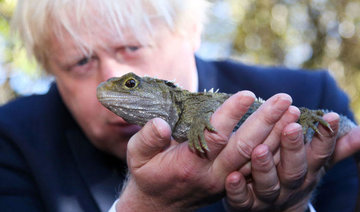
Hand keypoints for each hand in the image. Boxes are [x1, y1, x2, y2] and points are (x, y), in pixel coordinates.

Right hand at [115, 91, 293, 210]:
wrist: (160, 206)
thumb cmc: (148, 174)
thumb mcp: (137, 156)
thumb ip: (147, 139)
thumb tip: (161, 123)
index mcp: (189, 164)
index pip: (215, 137)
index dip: (231, 115)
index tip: (248, 94)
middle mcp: (212, 173)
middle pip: (244, 146)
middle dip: (266, 121)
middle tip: (284, 99)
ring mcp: (226, 179)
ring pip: (256, 157)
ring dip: (276, 134)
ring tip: (292, 111)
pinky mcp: (232, 181)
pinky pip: (258, 165)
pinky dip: (274, 149)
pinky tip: (285, 132)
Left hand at [224, 112, 340, 211]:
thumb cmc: (292, 176)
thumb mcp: (314, 164)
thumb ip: (333, 148)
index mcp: (306, 172)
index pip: (319, 154)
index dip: (325, 137)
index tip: (331, 117)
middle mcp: (289, 185)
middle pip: (294, 169)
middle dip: (293, 148)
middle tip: (291, 127)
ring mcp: (267, 197)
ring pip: (268, 185)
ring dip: (264, 168)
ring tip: (259, 150)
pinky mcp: (244, 206)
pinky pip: (241, 200)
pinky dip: (237, 190)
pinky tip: (232, 177)